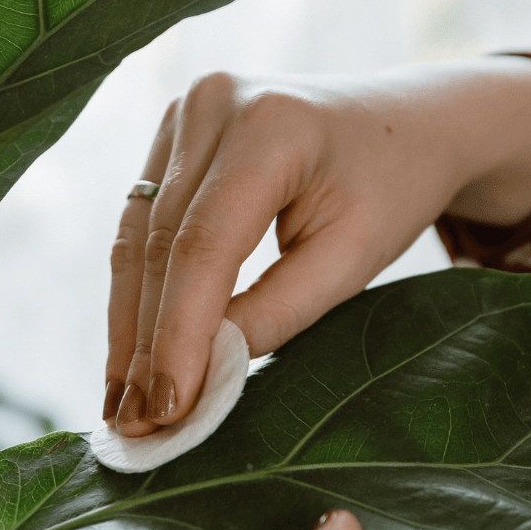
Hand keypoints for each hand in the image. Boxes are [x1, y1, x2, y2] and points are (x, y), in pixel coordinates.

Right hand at [105, 58, 530, 433]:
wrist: (407, 120)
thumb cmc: (392, 188)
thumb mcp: (353, 258)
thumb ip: (277, 312)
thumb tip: (198, 373)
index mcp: (271, 125)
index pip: (203, 247)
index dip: (177, 334)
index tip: (166, 409)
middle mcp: (213, 103)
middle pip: (159, 243)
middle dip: (144, 342)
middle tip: (135, 426)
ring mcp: (184, 110)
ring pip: (136, 238)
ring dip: (128, 326)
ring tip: (123, 405)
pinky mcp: (172, 131)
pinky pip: (141, 223)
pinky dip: (138, 292)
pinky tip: (131, 354)